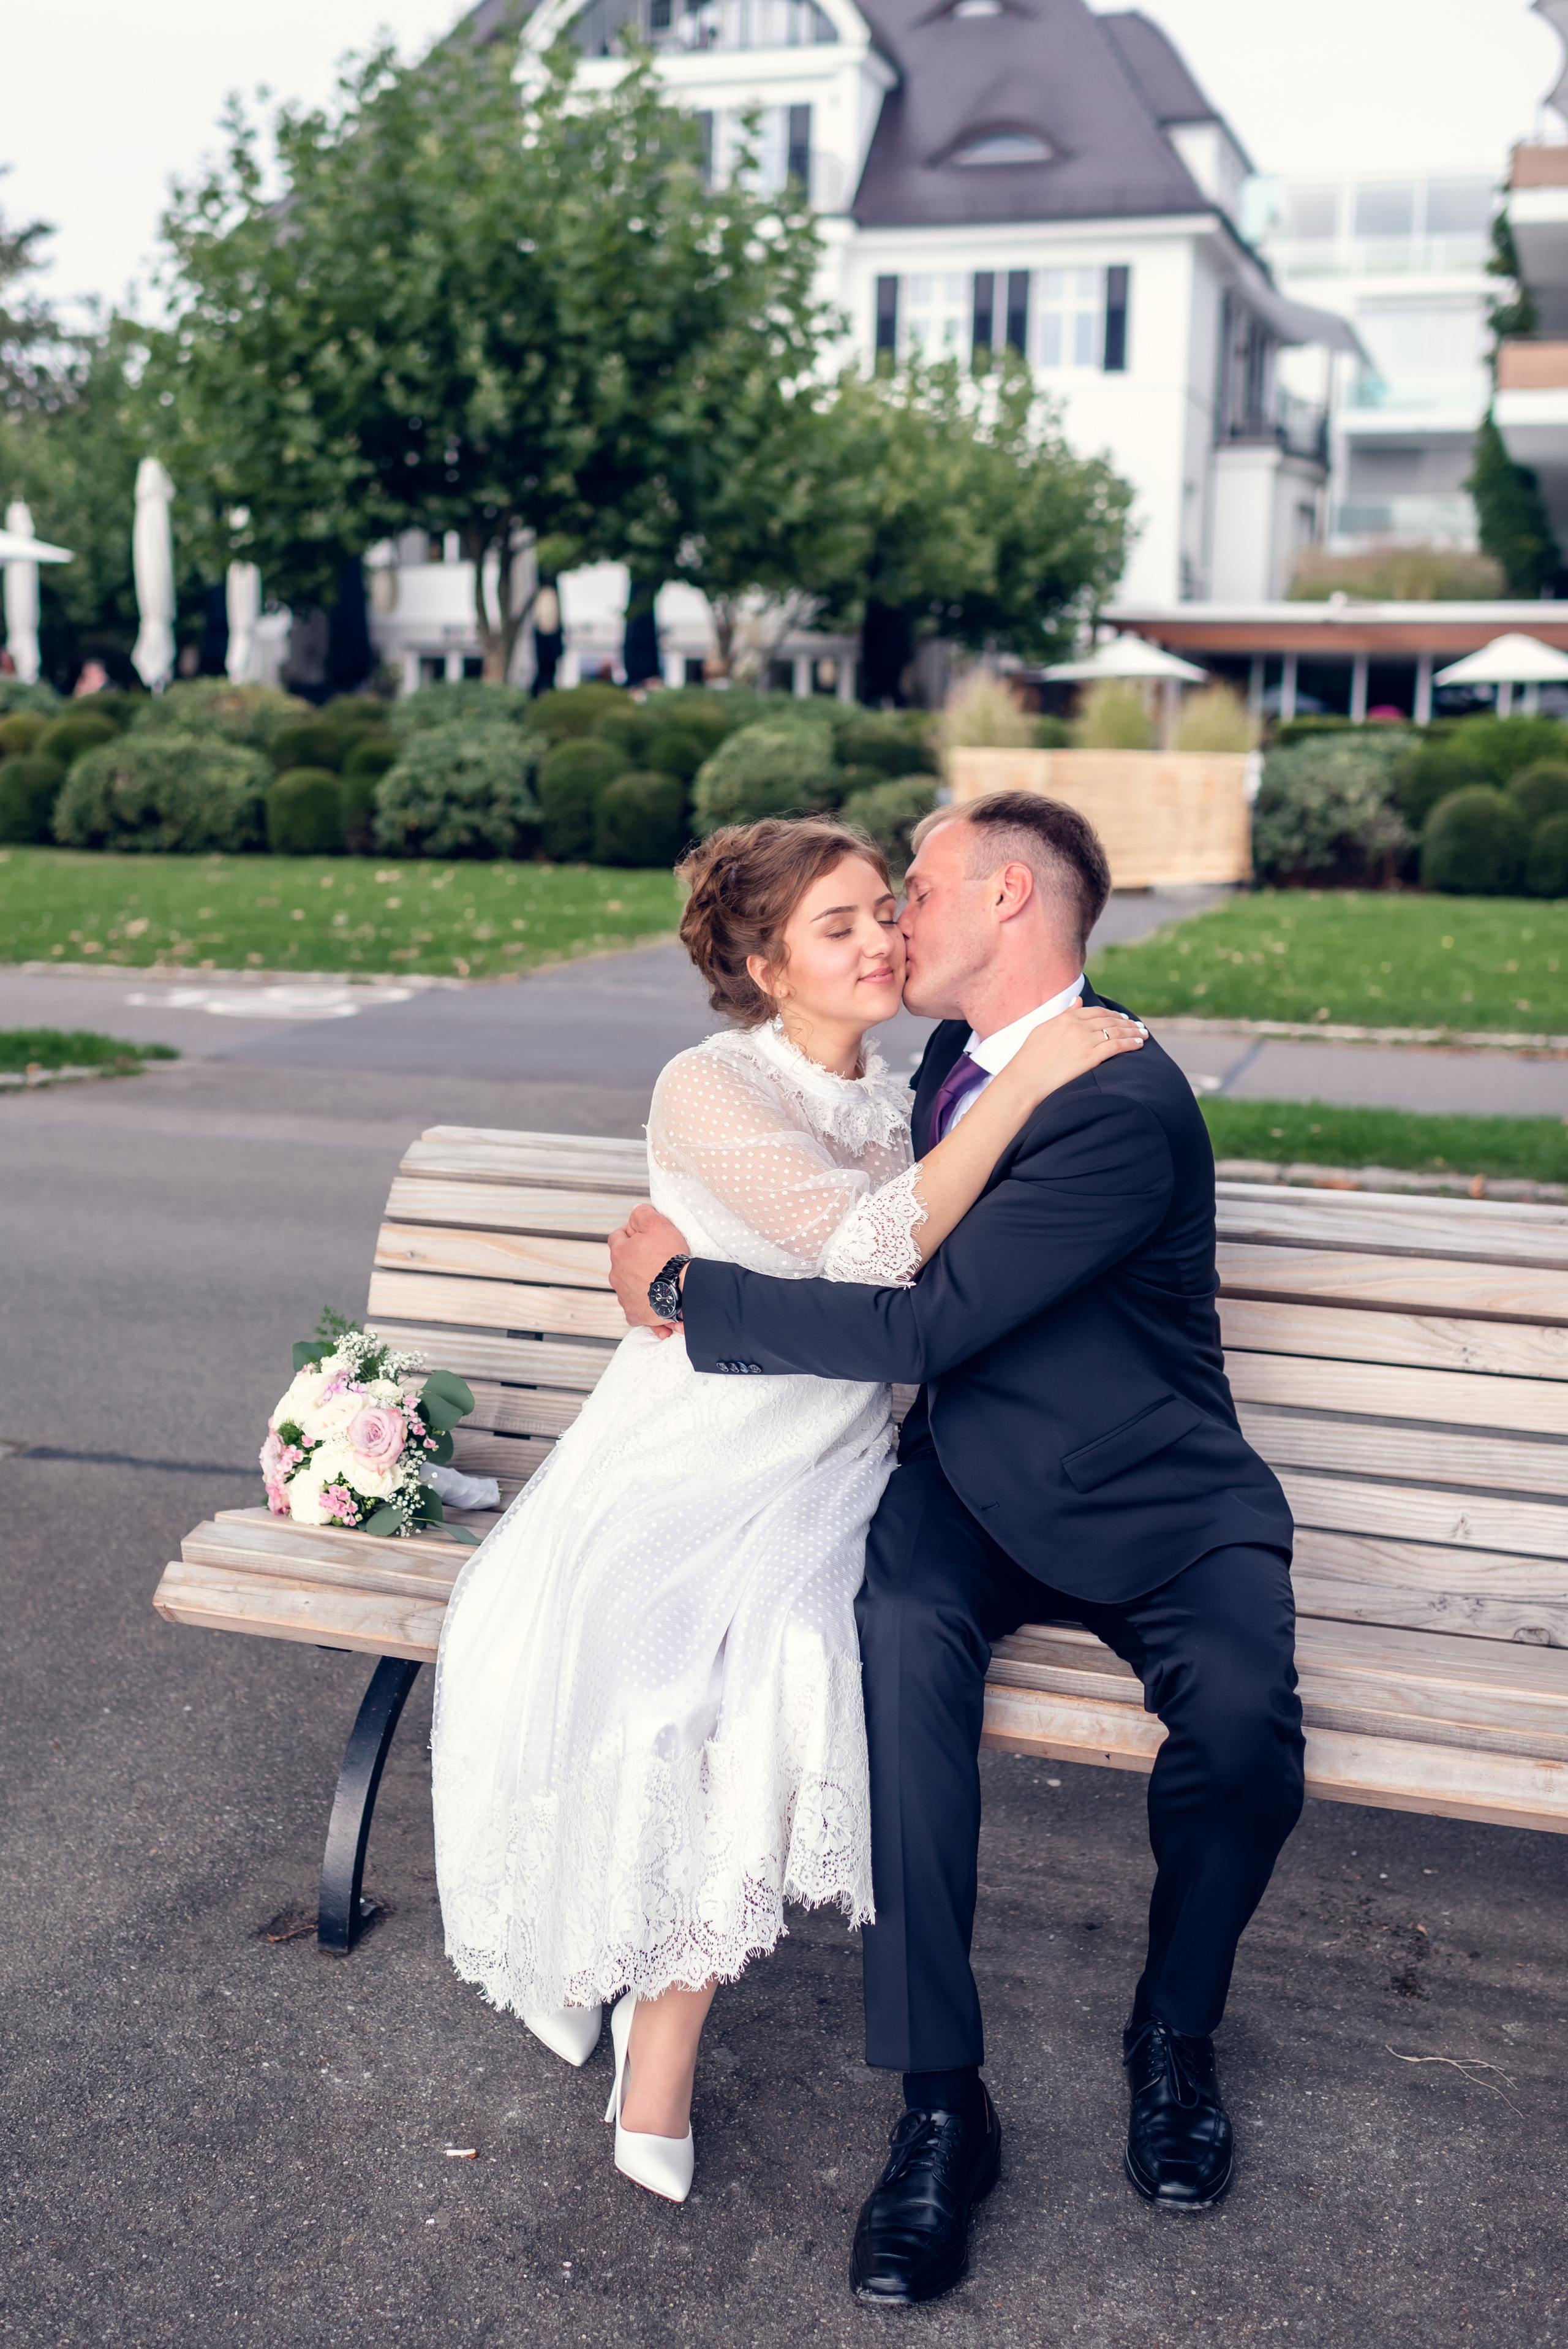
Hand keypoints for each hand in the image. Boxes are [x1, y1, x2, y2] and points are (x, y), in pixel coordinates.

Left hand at [608, 1203, 690, 1332]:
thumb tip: (635, 1210)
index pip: (617, 1237)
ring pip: (629, 1286)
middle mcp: (617, 1276)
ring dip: (641, 1283)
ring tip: (661, 1282)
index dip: (632, 1234)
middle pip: (623, 1263)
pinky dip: (646, 1306)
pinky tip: (660, 1303)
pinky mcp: (634, 1314)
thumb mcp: (658, 1224)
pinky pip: (637, 1308)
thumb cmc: (670, 1257)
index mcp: (619, 1253)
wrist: (682, 1289)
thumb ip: (643, 1213)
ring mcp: (624, 1296)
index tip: (647, 1238)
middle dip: (636, 1260)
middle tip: (657, 1259)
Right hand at [1007, 1000, 1145, 1106]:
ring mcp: (1084, 1040)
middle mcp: (1077, 1025)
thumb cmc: (1029, 1059)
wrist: (1024, 1081)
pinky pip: (1117, 1046)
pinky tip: (1139, 1044)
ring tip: (1143, 1034)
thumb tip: (1077, 1000)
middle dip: (1127, 1022)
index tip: (1122, 1018)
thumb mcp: (1043, 1029)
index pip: (1096, 1011)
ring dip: (1133, 1031)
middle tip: (1138, 1025)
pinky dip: (1131, 1043)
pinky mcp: (1090, 1057)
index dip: (1112, 1014)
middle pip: (1110, 1020)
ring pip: (1117, 1031)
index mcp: (1065, 1018)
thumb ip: (1063, 1014)